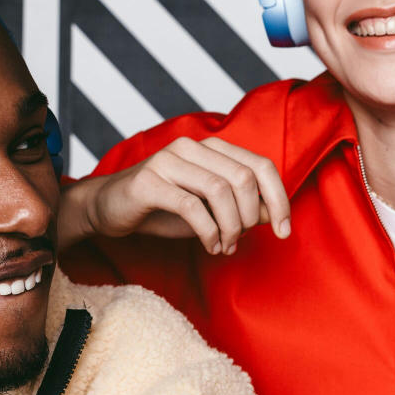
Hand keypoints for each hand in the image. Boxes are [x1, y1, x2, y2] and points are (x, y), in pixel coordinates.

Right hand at [59, 137, 290, 253]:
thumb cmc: (163, 208)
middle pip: (243, 178)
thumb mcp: (209, 209)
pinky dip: (209, 232)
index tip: (285, 231)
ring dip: (230, 228)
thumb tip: (277, 215)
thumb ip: (242, 207)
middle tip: (240, 241)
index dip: (280, 199)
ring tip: (224, 246)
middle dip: (251, 218)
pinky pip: (191, 207)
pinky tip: (210, 246)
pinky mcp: (148, 181)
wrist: (108, 208)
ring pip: (220, 191)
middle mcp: (192, 147)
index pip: (261, 165)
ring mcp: (168, 161)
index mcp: (211, 148)